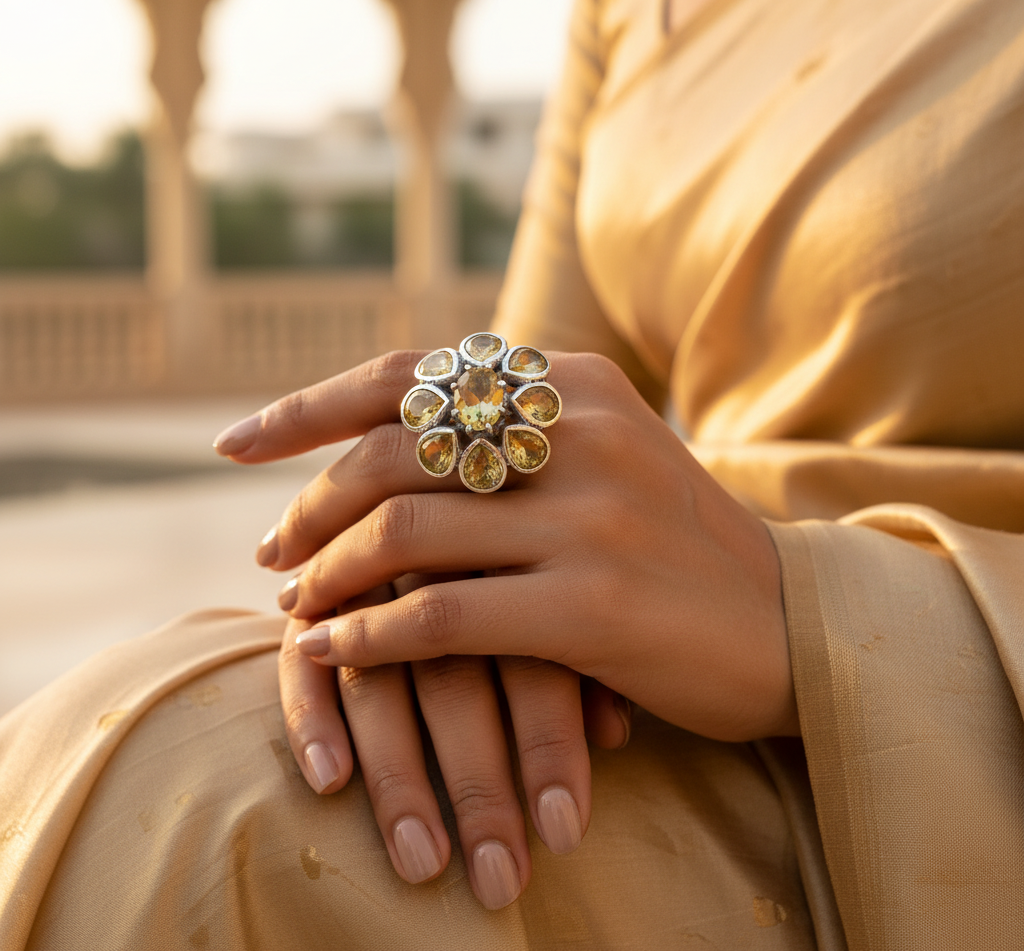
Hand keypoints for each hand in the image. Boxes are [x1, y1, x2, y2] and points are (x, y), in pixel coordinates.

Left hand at [266, 351, 797, 741]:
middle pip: (390, 454)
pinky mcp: (595, 606)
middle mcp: (579, 433)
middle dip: (309, 506)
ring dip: (325, 576)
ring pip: (402, 535)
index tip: (237, 444)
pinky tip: (328, 653)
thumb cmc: (676, 546)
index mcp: (575, 384)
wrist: (789, 626)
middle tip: (271, 552)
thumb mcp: (606, 456)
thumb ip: (514, 431)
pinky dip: (366, 637)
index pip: (407, 376)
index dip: (307, 408)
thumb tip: (382, 438)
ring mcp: (591, 518)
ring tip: (294, 607)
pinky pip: (439, 617)